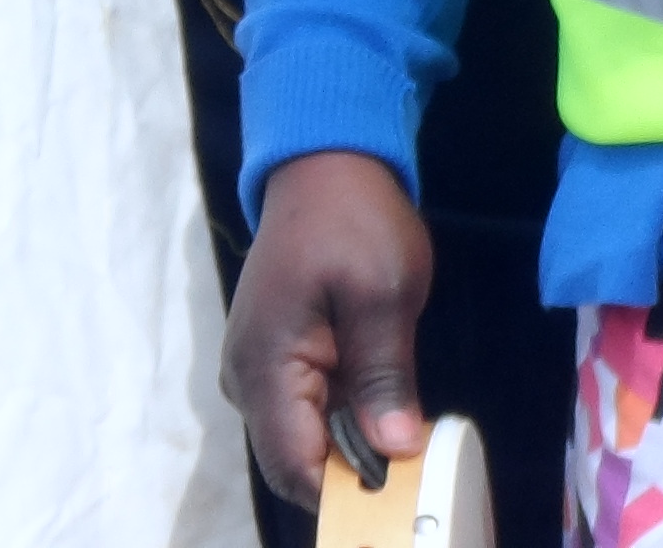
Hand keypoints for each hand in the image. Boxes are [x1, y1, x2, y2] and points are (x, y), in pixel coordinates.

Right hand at [223, 151, 433, 506]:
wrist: (325, 163)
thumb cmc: (355, 219)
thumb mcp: (384, 291)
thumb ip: (384, 374)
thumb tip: (395, 451)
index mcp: (264, 367)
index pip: (296, 465)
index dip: (346, 493)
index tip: (402, 499)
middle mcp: (247, 381)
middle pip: (296, 462)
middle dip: (352, 477)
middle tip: (415, 479)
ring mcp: (258, 371)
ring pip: (303, 440)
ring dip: (351, 451)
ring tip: (408, 450)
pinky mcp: (276, 359)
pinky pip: (307, 411)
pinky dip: (345, 423)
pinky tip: (388, 417)